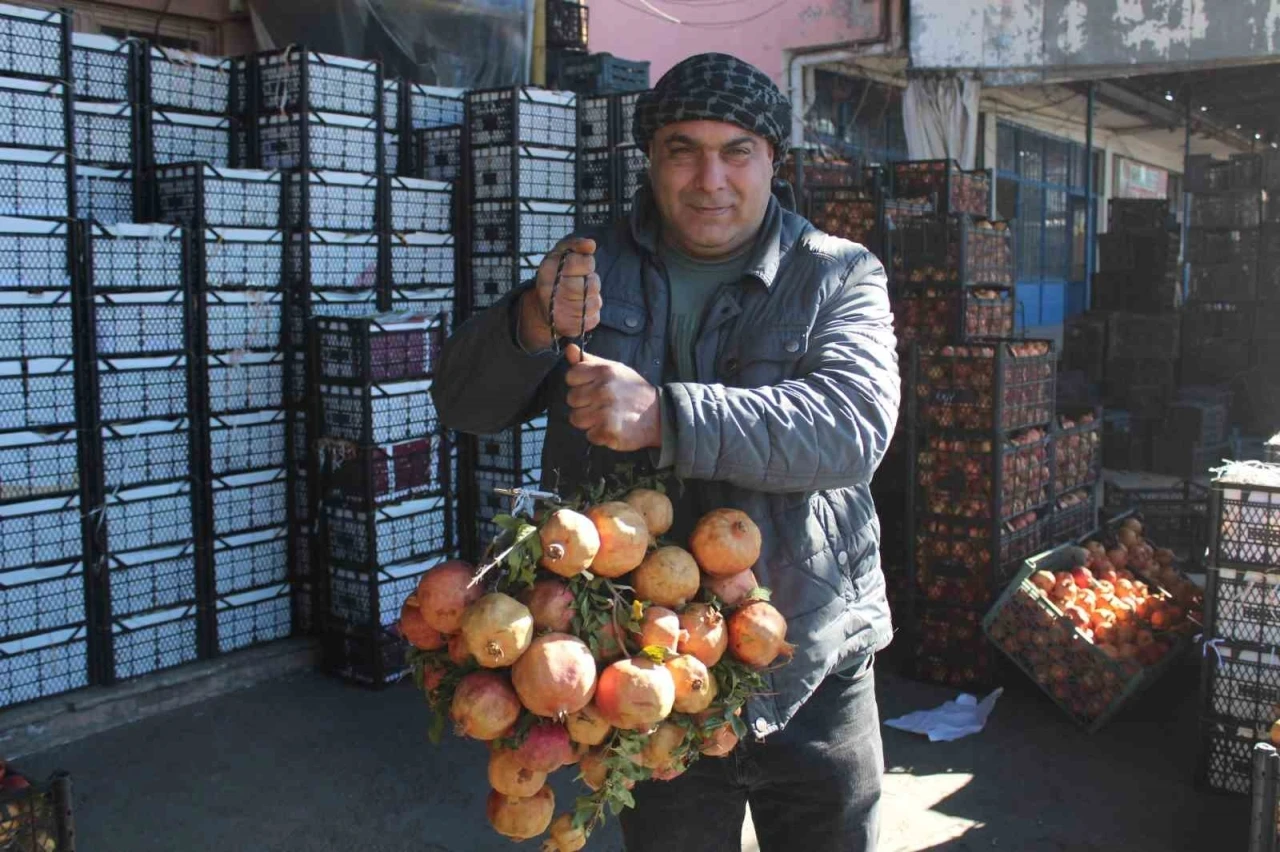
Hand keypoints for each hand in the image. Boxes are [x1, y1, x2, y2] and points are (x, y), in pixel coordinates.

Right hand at [518, 237, 601, 351]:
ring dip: (592, 297)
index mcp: (548, 270)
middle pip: (592, 284)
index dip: (587, 264)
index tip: (580, 266)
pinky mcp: (570, 327)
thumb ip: (575, 245)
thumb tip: (591, 244)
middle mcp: (551, 292)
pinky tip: (579, 309)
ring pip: (595, 301)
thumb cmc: (555, 277)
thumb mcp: (560, 255)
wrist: (542, 308)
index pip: (586, 263)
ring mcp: (560, 312)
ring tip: (579, 296)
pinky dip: (591, 312)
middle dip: (590, 281)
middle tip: (579, 282)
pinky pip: (594, 317)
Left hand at [564, 344, 661, 451]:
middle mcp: (603, 390)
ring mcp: (604, 411)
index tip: (590, 388)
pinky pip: (589, 434)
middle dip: (583, 403)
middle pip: (571, 398)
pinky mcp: (607, 430)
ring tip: (604, 417)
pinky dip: (598, 435)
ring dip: (588, 420)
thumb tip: (569, 349)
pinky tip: (610, 428)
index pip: (571, 376)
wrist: (659, 416)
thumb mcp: (615, 370)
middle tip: (600, 404)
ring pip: (576, 418)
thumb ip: (590, 361)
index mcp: (604, 371)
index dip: (578, 383)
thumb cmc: (634, 391)